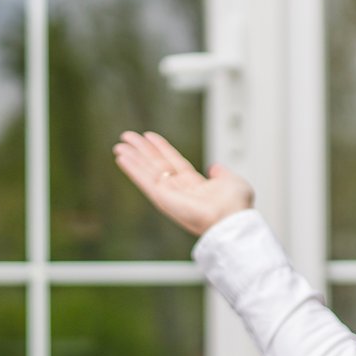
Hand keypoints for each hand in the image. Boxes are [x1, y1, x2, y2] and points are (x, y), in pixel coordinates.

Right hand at [113, 129, 254, 235]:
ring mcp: (170, 195)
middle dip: (142, 151)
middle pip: (156, 165)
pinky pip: (145, 180)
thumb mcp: (232, 181)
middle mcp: (180, 191)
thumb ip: (222, 173)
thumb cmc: (236, 206)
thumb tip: (215, 167)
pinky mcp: (163, 199)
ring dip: (132, 158)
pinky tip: (122, 157)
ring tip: (119, 144)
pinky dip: (133, 169)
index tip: (149, 136)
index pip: (173, 162)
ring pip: (147, 172)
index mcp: (195, 186)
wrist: (232, 219)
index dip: (161, 148)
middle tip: (127, 136)